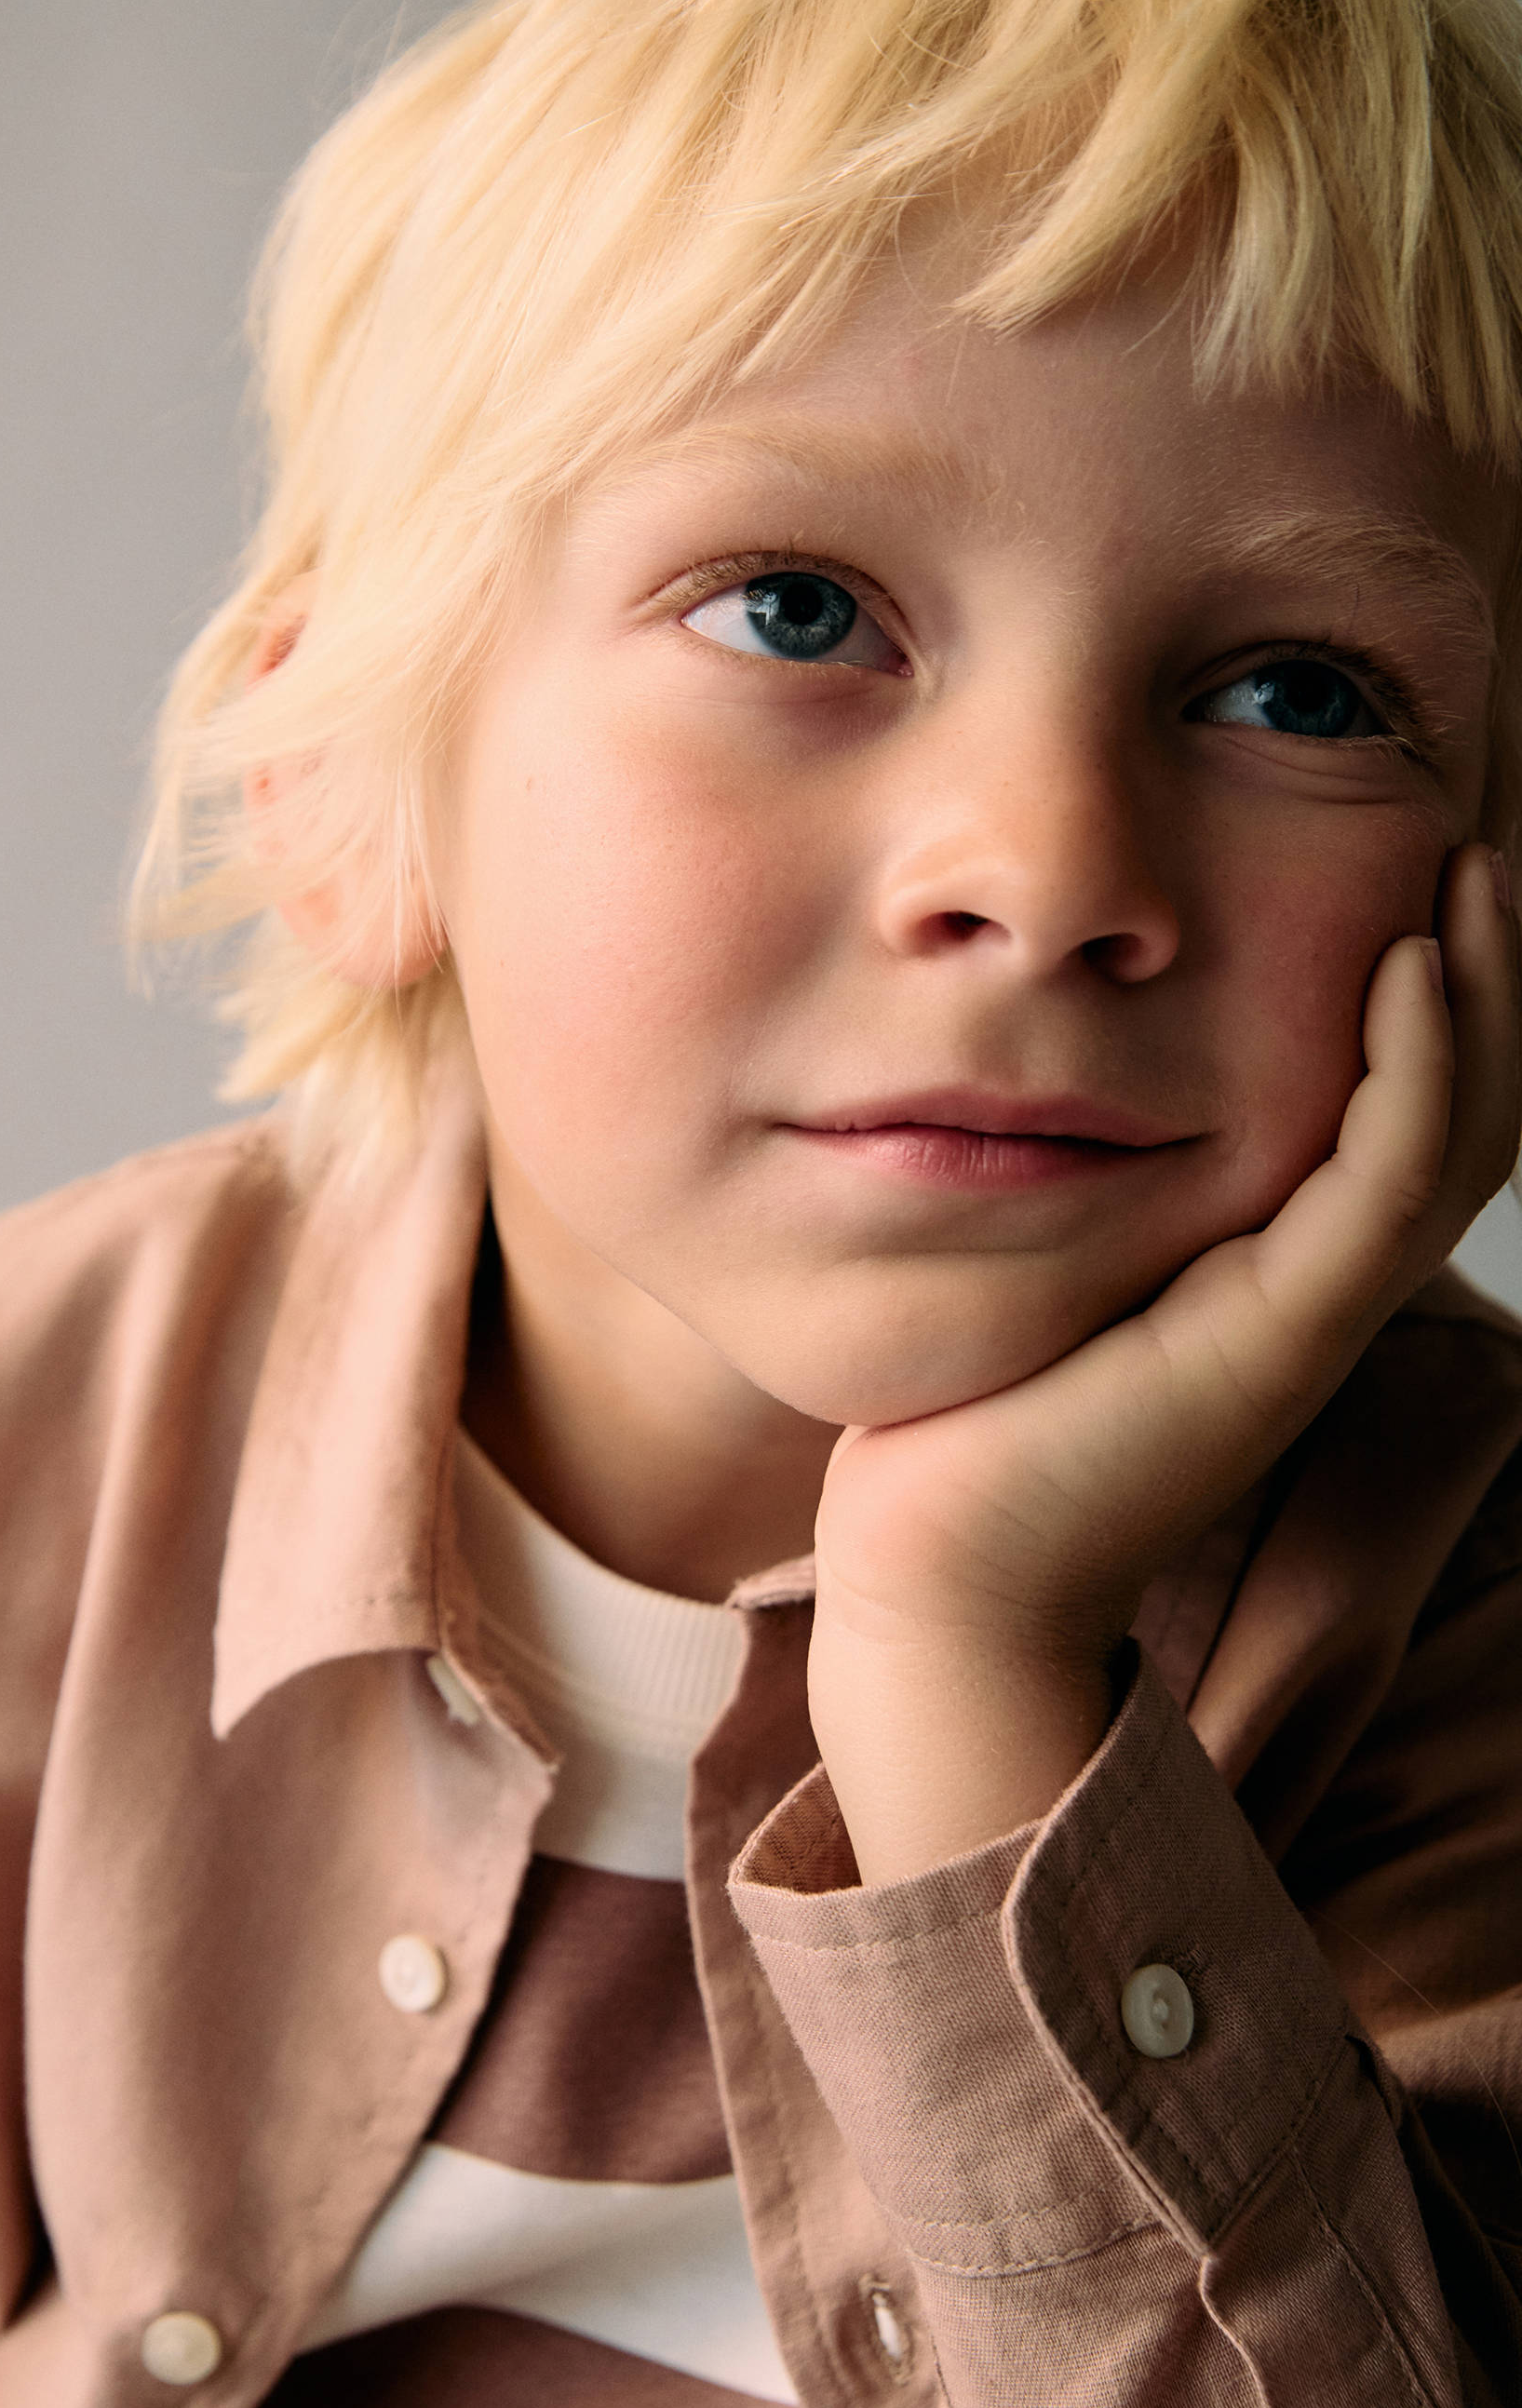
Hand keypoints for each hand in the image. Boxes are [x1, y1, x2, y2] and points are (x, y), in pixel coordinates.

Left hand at [807, 842, 1521, 1885]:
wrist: (940, 1566)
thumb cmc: (965, 1406)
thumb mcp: (1038, 1247)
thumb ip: (1075, 1160)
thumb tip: (1033, 1037)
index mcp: (1274, 1259)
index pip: (1403, 1105)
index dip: (1438, 991)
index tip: (1418, 859)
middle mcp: (1315, 1284)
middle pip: (1462, 1107)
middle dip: (1490, 973)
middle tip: (1478, 842)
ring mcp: (1313, 1314)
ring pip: (1456, 1135)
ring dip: (1482, 998)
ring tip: (1473, 873)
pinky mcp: (1282, 1339)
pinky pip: (1384, 1185)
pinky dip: (1413, 1071)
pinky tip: (1405, 968)